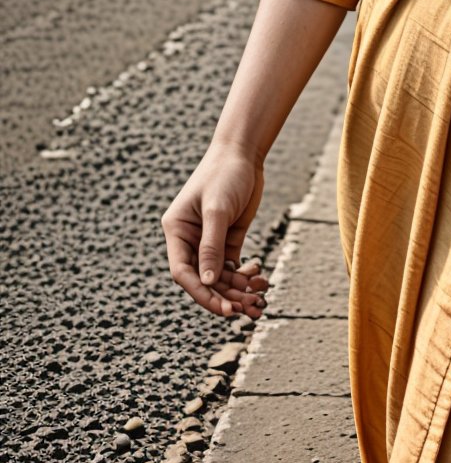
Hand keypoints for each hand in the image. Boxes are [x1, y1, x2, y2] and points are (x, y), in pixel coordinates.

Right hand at [162, 142, 269, 319]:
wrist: (243, 153)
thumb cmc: (225, 174)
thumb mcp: (217, 210)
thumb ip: (212, 245)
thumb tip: (208, 283)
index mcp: (177, 231)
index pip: (183, 272)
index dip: (202, 293)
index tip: (224, 308)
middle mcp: (189, 239)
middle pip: (203, 279)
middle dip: (224, 295)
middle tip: (247, 309)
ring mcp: (209, 240)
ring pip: (219, 276)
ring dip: (237, 289)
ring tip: (260, 296)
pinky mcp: (227, 238)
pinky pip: (232, 267)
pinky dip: (244, 276)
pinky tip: (260, 277)